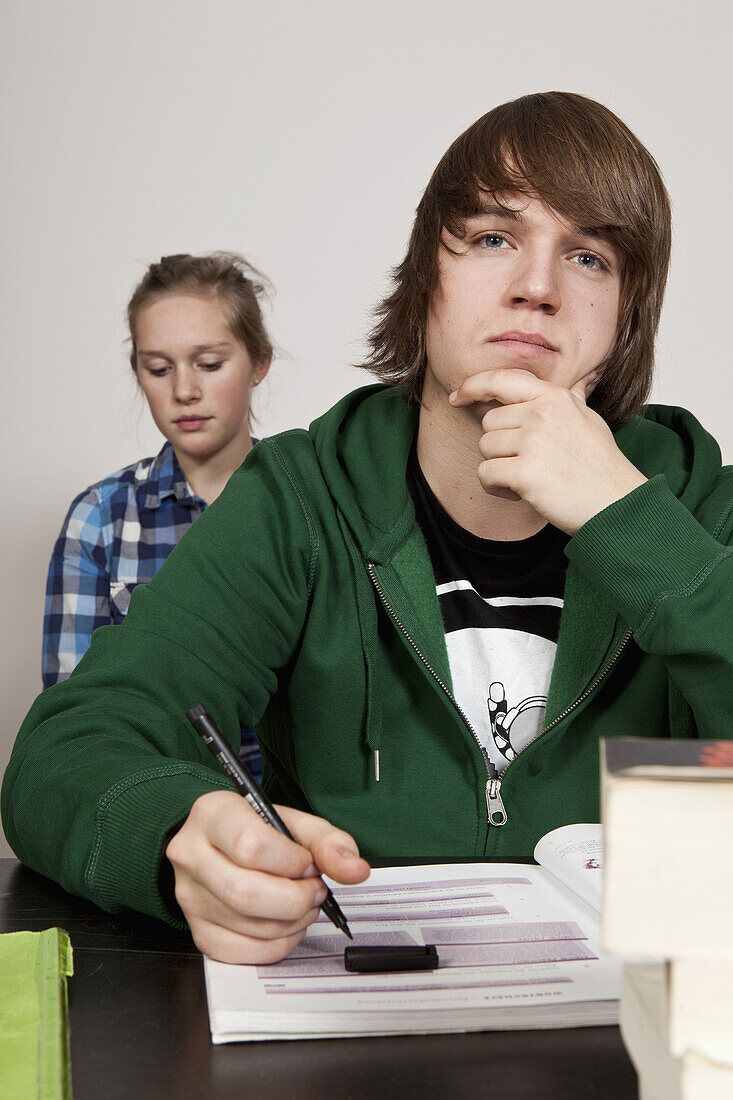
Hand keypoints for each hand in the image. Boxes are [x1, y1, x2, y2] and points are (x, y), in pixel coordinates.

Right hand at [165, 790, 369, 962]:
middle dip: (296, 898)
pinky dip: (277, 945)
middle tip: (314, 890)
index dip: (293, 863)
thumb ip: (327, 842)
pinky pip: (243, 953)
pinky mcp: (198, 930)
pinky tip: (286, 924)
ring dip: (292, 922)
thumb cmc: (255, 829)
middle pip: (246, 893)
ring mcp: (189, 897)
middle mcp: (191, 855)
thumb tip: (355, 869)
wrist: (218, 843)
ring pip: (248, 926)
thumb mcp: (293, 822)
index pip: (251, 847)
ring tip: (303, 904)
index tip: (309, 864)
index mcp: (212, 815)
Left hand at [449, 368, 646, 534]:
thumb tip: (585, 376)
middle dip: (501, 446)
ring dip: (500, 468)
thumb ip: (574, 398)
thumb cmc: (602, 466)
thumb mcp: (590, 419)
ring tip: (531, 478)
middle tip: (530, 463)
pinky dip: (496, 487)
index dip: (474, 385)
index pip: (502, 379)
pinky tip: (521, 493)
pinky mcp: (525, 472)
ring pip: (486, 448)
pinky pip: (485, 474)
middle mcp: (543, 413)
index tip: (457, 397)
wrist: (617, 504)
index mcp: (555, 397)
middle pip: (489, 423)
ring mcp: (534, 441)